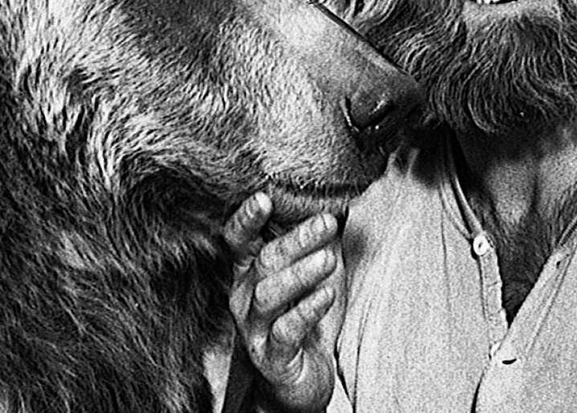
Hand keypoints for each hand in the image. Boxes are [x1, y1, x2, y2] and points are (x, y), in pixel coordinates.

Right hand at [224, 193, 344, 411]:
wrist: (299, 378)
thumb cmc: (304, 318)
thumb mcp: (309, 275)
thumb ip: (314, 242)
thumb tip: (338, 199)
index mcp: (248, 272)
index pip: (238, 240)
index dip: (247, 218)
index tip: (265, 197)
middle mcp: (245, 297)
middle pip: (264, 261)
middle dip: (296, 239)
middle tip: (326, 222)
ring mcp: (256, 328)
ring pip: (270, 294)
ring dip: (300, 274)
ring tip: (327, 259)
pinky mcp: (272, 356)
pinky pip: (286, 330)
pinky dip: (306, 310)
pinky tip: (326, 295)